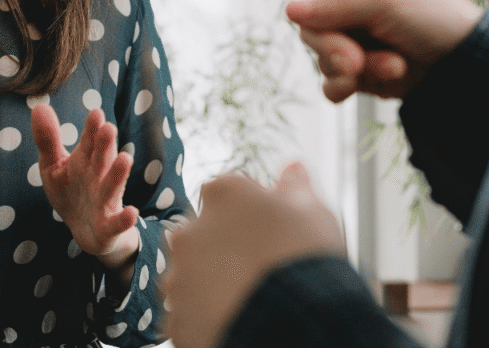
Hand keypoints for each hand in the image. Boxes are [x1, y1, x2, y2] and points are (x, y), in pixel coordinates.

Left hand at [31, 105, 139, 270]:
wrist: (87, 231)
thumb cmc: (71, 192)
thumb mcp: (53, 166)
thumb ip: (48, 139)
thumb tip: (39, 106)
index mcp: (86, 160)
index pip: (89, 141)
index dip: (92, 128)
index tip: (95, 113)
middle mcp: (98, 177)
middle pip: (102, 159)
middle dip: (105, 145)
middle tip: (108, 128)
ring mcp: (106, 201)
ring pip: (112, 187)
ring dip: (118, 174)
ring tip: (125, 159)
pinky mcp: (109, 225)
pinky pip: (118, 222)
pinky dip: (125, 219)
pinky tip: (132, 212)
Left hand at [163, 161, 345, 347]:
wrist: (294, 321)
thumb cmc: (305, 258)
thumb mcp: (311, 211)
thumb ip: (295, 186)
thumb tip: (293, 168)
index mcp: (222, 194)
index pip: (228, 193)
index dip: (252, 212)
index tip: (271, 230)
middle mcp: (189, 230)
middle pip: (204, 234)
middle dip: (226, 246)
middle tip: (260, 267)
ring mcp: (179, 277)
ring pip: (192, 275)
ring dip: (212, 282)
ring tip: (249, 298)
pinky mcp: (176, 319)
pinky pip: (189, 315)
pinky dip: (207, 317)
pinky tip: (236, 319)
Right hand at [237, 0, 482, 101]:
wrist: (462, 63)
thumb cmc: (432, 16)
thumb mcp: (385, 3)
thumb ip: (336, 9)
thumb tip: (289, 12)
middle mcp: (344, 3)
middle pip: (306, 26)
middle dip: (332, 47)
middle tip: (357, 61)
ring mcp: (348, 37)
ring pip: (319, 57)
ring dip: (351, 68)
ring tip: (391, 66)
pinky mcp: (356, 70)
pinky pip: (330, 81)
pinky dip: (348, 87)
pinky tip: (376, 83)